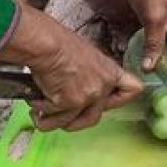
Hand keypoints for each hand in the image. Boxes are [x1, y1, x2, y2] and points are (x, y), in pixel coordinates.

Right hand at [0, 5, 143, 131]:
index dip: (120, 99)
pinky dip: (40, 111)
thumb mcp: (85, 55)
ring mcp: (86, 98)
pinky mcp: (68, 104)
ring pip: (70, 123)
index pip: (133, 89)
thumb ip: (90, 73)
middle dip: (74, 121)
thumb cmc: (59, 43)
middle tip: (61, 114)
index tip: (109, 101)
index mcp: (110, 72)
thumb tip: (79, 82)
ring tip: (39, 115)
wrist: (46, 44)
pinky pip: (52, 116)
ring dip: (52, 121)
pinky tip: (33, 101)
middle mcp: (102, 88)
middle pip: (94, 119)